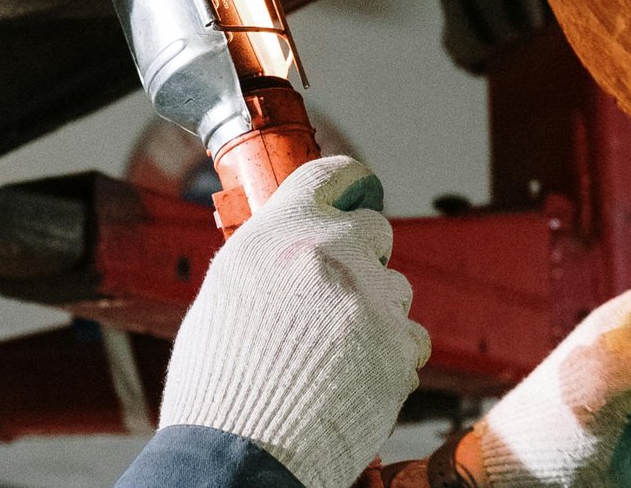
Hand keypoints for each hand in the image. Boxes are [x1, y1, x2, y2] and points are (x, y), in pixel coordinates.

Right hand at [158, 156, 430, 487]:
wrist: (239, 455)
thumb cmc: (219, 381)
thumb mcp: (227, 291)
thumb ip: (268, 254)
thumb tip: (293, 244)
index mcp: (280, 231)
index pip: (331, 174)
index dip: (348, 182)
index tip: (356, 190)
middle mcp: (329, 253)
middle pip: (374, 230)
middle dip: (362, 256)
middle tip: (334, 295)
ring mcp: (369, 300)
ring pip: (396, 288)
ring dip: (376, 310)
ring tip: (335, 352)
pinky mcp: (397, 350)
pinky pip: (411, 338)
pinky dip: (390, 355)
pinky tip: (354, 378)